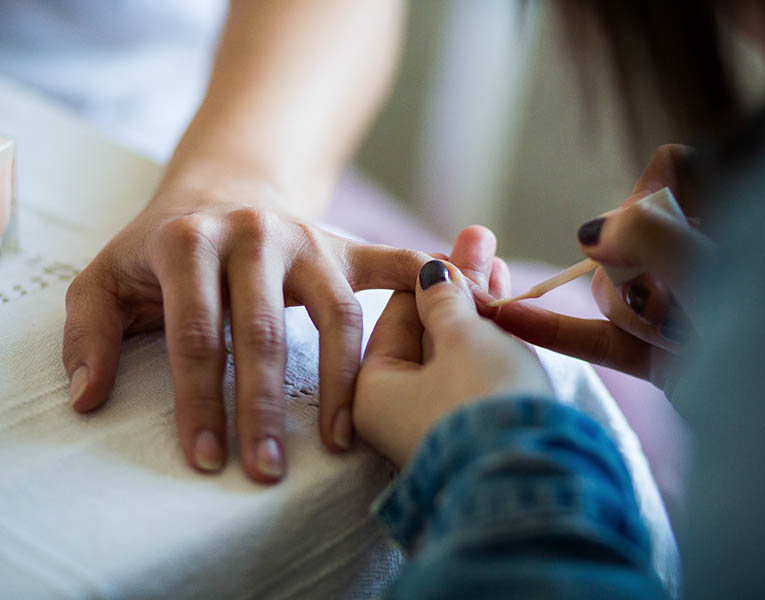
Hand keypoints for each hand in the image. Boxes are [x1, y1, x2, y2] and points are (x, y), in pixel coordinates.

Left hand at [63, 177, 428, 481]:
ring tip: (341, 438)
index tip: (209, 460)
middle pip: (265, 331)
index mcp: (190, 242)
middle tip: (266, 471)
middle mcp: (254, 235)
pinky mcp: (344, 245)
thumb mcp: (105, 280)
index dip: (201, 401)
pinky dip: (428, 282)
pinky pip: (393, 264)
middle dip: (264, 407)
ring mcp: (308, 238)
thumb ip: (88, 334)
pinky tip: (461, 308)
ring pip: (338, 313)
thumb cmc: (161, 249)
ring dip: (343, 380)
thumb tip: (91, 399)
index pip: (197, 334)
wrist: (221, 191)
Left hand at [353, 259, 551, 466]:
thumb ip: (446, 298)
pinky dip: (491, 342)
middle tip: (481, 239)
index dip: (431, 272)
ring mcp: (435, 424)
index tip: (457, 244)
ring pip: (457, 352)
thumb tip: (431, 270)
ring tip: (498, 261)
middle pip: (429, 330)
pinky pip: (475, 375)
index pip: (397, 313)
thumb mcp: (462, 338)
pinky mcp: (471, 434)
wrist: (527, 483)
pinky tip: (509, 308)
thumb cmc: (481, 402)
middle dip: (460, 285)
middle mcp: (397, 410)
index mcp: (372, 389)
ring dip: (479, 308)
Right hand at [490, 145, 715, 387]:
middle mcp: (694, 258)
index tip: (654, 228)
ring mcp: (671, 307)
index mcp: (730, 218)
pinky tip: (511, 318)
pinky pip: (594, 338)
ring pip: (609, 291)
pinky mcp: (653, 355)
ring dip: (633, 318)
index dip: (653, 194)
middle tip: (681, 304)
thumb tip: (590, 232)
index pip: (672, 169)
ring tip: (679, 342)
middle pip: (628, 238)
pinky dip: (558, 331)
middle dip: (641, 273)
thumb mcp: (719, 272)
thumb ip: (654, 236)